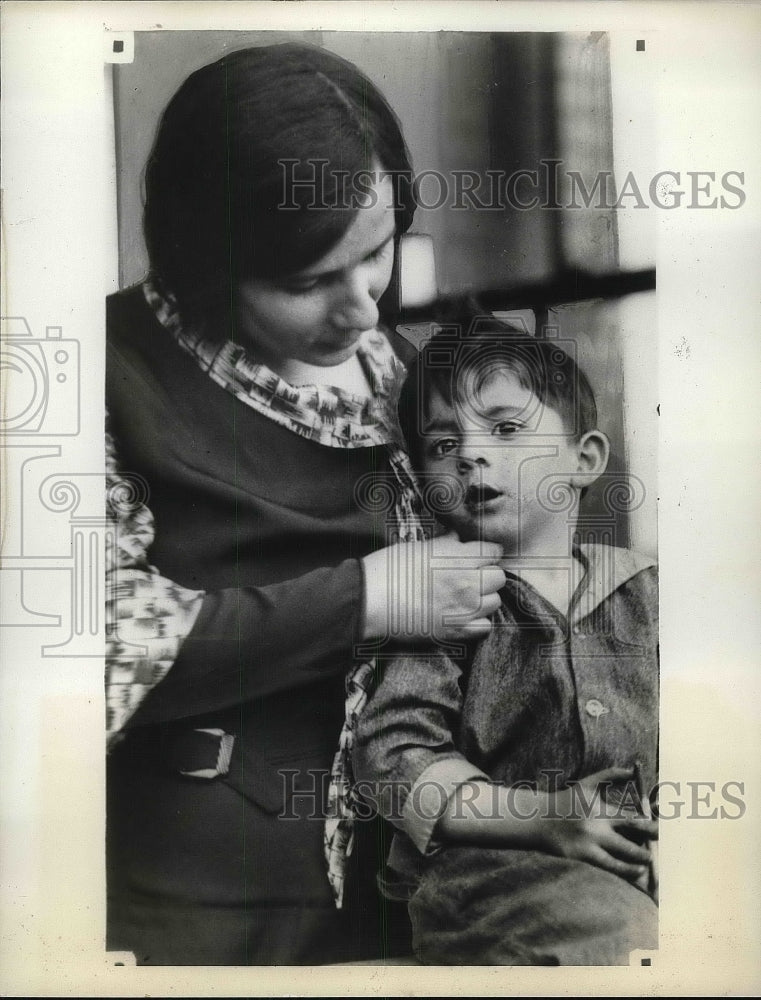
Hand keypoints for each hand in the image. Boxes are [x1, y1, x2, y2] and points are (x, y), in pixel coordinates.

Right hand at [362, 532, 504, 642]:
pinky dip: (478, 622)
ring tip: (466, 598)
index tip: (479, 556)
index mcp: (459, 556)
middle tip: (471, 576)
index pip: (494, 552)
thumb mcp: (419, 546)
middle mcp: (468, 581)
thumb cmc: (390, 569)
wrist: (372, 600)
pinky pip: (485, 626)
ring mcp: (464, 607)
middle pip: (498, 577)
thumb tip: (457, 539)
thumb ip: (445, 544)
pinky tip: (463, 616)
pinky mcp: (457, 630)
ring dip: (484, 599)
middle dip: (487, 575)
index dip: (486, 553)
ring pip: (495, 602)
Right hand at [536, 768, 657, 882]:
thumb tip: (632, 769)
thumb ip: (610, 775)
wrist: (540, 818)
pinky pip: (606, 868)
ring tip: (648, 864)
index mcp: (601, 811)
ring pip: (620, 859)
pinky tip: (634, 873)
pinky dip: (623, 871)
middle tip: (660, 852)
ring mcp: (589, 845)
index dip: (650, 826)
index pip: (632, 820)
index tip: (663, 831)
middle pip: (630, 842)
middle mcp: (597, 829)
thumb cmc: (568, 801)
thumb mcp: (587, 784)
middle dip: (648, 848)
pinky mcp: (580, 858)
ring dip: (638, 864)